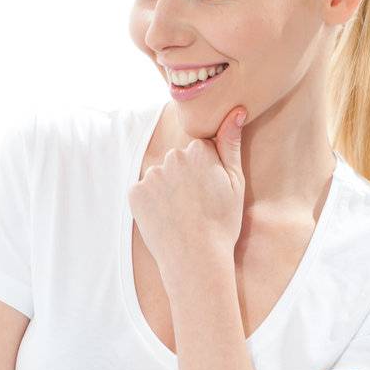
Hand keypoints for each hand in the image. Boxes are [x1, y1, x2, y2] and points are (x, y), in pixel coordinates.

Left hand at [128, 104, 247, 296]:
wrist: (195, 258)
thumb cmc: (221, 223)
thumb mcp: (235, 182)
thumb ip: (230, 144)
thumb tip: (235, 111)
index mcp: (198, 151)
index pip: (198, 150)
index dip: (205, 171)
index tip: (208, 191)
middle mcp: (172, 157)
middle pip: (176, 161)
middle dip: (183, 177)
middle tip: (195, 205)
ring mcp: (151, 175)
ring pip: (159, 176)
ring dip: (166, 189)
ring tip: (179, 213)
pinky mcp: (134, 193)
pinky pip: (142, 192)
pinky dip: (150, 203)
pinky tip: (163, 218)